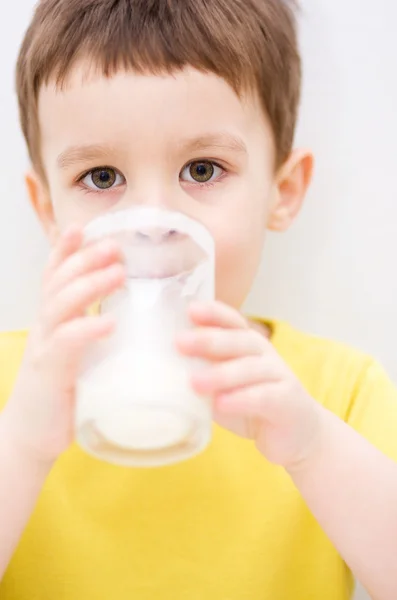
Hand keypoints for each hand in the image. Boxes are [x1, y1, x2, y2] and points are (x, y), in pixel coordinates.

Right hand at [3, 228, 124, 465]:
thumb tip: (131, 320)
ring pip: (60, 305)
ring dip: (89, 285)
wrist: (32, 436)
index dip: (66, 250)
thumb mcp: (78, 355)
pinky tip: (108, 323)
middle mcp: (44, 327)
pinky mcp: (49, 374)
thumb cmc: (63, 392)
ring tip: (118, 273)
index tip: (84, 227)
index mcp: (52, 320)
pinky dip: (86, 330)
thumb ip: (94, 334)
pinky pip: (65, 344)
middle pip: (59, 282)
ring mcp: (43, 348)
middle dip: (84, 259)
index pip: (55, 276)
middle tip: (114, 245)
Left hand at [177, 301, 322, 469]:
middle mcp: (265, 355)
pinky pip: (264, 397)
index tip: (190, 310)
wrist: (297, 435)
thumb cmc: (252, 405)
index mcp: (248, 345)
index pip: (232, 321)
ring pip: (249, 368)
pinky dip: (241, 399)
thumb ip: (204, 373)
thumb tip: (161, 370)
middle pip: (238, 341)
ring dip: (221, 374)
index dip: (213, 313)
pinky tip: (221, 404)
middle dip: (208, 340)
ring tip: (194, 382)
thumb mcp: (225, 386)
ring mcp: (279, 376)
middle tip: (180, 343)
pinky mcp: (288, 401)